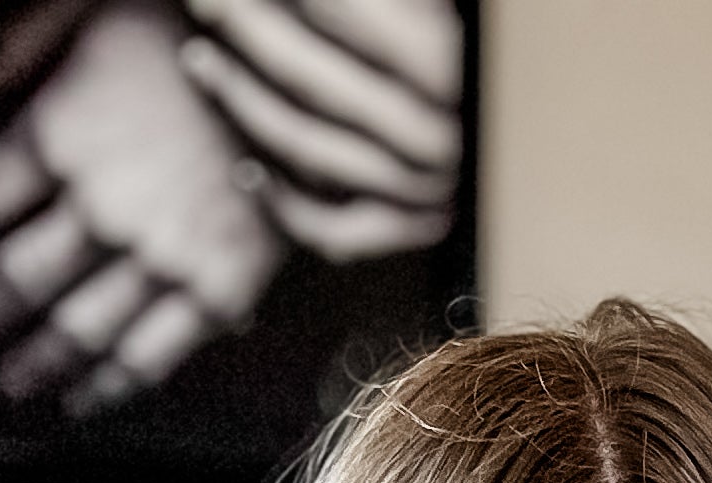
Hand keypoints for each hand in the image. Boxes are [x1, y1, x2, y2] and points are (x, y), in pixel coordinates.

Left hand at [0, 3, 282, 410]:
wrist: (312, 76)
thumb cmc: (208, 27)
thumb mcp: (98, 4)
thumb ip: (29, 41)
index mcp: (66, 133)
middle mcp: (103, 209)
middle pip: (19, 278)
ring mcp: (161, 259)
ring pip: (78, 329)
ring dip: (37, 361)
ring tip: (11, 380)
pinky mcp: (218, 291)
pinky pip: (151, 355)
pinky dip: (110, 385)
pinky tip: (83, 398)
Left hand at [178, 0, 463, 257]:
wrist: (509, 112)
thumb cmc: (454, 41)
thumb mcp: (423, 12)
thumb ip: (377, 6)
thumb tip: (282, 1)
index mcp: (447, 63)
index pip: (341, 17)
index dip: (285, 1)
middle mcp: (438, 133)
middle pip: (311, 81)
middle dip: (247, 37)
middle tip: (204, 6)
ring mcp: (427, 187)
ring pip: (307, 150)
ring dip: (241, 104)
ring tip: (202, 62)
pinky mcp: (417, 225)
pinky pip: (334, 231)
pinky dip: (285, 206)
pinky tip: (246, 169)